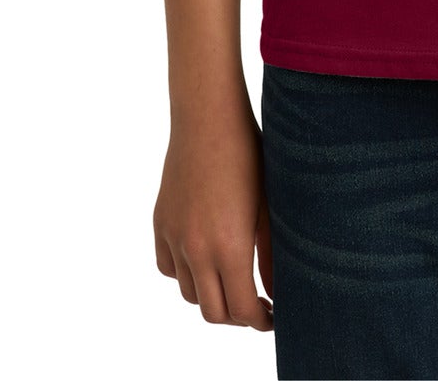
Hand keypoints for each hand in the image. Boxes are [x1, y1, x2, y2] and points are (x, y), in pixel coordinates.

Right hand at [153, 96, 274, 330]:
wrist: (209, 117)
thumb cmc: (249, 153)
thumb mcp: (270, 205)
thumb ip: (271, 254)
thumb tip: (277, 290)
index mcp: (228, 246)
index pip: (242, 310)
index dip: (261, 321)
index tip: (274, 316)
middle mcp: (196, 249)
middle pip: (212, 312)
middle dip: (237, 317)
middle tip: (256, 306)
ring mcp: (174, 237)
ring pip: (188, 292)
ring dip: (211, 296)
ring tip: (232, 282)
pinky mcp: (161, 223)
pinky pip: (168, 267)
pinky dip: (185, 274)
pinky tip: (204, 259)